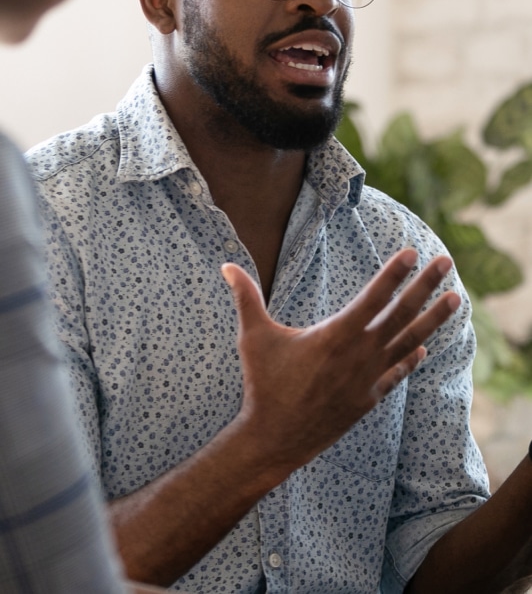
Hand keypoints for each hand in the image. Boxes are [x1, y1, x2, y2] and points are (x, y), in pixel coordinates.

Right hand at [222, 249, 459, 475]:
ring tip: (456, 299)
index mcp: (337, 334)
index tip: (413, 252)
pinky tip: (422, 349)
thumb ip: (246, 298)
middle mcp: (360, 354)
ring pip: (409, 342)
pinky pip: (396, 374)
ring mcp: (368, 378)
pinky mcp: (367, 399)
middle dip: (426, 285)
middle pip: (401, 313)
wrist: (274, 439)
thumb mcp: (254, 336)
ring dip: (434, 319)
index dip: (394, 273)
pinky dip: (410, 358)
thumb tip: (226, 265)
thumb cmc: (263, 384)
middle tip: (447, 262)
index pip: (374, 296)